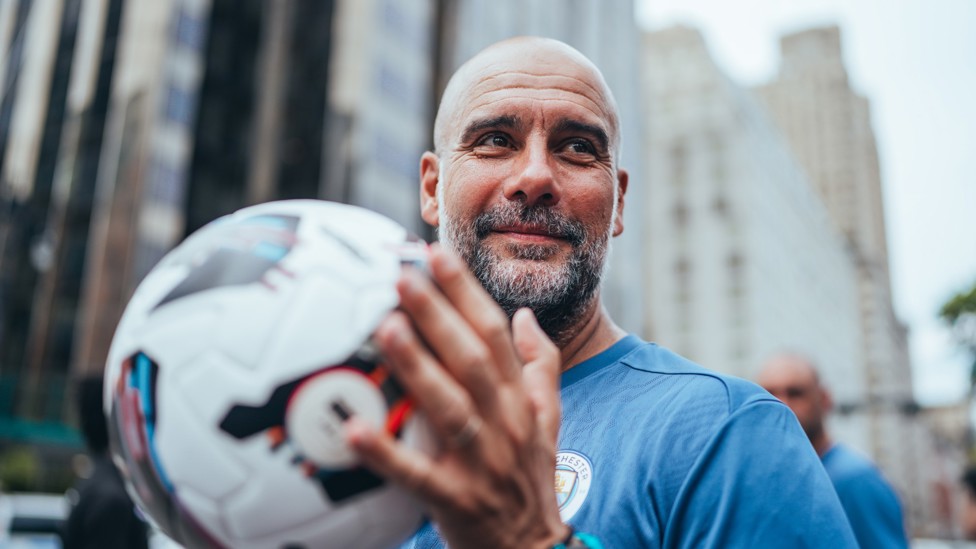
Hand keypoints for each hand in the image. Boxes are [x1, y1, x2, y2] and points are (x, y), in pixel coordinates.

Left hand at [346, 245, 567, 548]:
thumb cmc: (530, 477)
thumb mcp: (549, 420)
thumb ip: (541, 367)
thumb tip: (525, 317)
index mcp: (521, 401)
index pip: (495, 335)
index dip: (466, 293)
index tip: (435, 254)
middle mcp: (505, 425)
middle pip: (472, 362)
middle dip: (438, 316)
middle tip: (402, 276)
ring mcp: (482, 464)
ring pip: (451, 409)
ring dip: (419, 369)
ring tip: (386, 330)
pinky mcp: (456, 502)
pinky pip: (419, 477)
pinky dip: (388, 454)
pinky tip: (354, 431)